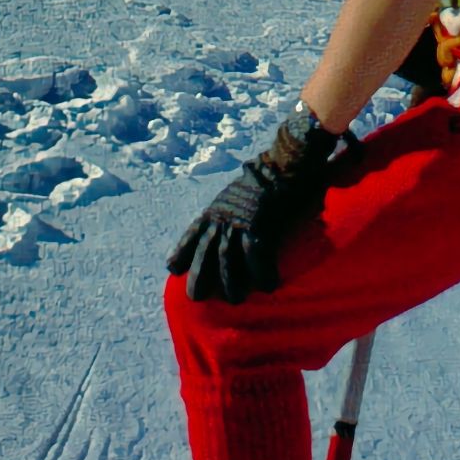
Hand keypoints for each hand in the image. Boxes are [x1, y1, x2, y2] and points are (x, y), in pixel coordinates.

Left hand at [167, 104, 340, 303]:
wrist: (287, 159)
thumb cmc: (270, 171)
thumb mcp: (239, 189)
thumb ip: (234, 204)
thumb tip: (238, 213)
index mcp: (216, 207)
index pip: (192, 233)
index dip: (182, 252)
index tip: (172, 269)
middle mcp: (223, 217)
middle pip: (205, 252)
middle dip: (199, 276)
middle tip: (197, 298)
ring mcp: (240, 222)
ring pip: (228, 260)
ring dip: (231, 282)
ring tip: (236, 300)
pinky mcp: (261, 226)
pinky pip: (259, 256)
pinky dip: (263, 273)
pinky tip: (270, 286)